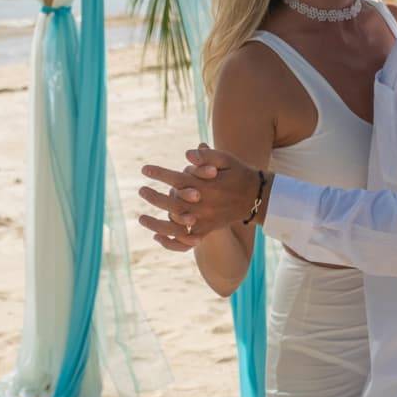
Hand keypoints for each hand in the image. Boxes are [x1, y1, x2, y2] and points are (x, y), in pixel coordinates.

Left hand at [137, 147, 260, 248]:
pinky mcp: (207, 230)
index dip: (159, 174)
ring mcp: (205, 220)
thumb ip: (206, 155)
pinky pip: (187, 242)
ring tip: (141, 218)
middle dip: (153, 197)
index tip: (144, 169)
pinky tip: (157, 237)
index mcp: (206, 186)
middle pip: (172, 203)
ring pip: (176, 226)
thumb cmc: (237, 173)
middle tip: (141, 190)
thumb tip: (188, 154)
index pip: (176, 179)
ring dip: (156, 224)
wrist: (256, 197)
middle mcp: (203, 205)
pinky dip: (172, 242)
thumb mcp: (225, 159)